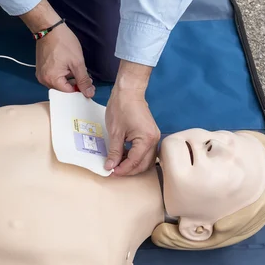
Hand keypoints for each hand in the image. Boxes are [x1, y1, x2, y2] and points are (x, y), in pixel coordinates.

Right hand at [35, 24, 94, 96]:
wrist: (49, 29)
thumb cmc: (63, 43)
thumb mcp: (77, 62)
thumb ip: (83, 80)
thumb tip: (89, 94)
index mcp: (52, 80)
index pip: (69, 92)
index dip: (80, 88)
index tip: (89, 83)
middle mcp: (44, 81)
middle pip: (63, 89)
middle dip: (75, 84)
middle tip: (85, 75)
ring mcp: (41, 75)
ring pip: (59, 83)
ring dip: (69, 79)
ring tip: (76, 68)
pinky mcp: (41, 70)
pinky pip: (53, 77)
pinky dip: (62, 75)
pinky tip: (68, 66)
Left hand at [104, 61, 159, 175]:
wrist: (129, 91)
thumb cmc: (121, 108)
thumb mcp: (115, 132)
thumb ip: (114, 152)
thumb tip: (110, 167)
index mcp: (146, 139)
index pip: (135, 162)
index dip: (122, 170)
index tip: (111, 173)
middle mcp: (154, 140)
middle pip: (143, 164)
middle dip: (129, 170)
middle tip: (113, 171)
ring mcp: (154, 137)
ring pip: (145, 160)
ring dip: (132, 165)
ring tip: (117, 165)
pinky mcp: (150, 135)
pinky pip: (145, 152)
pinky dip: (135, 157)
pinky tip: (123, 157)